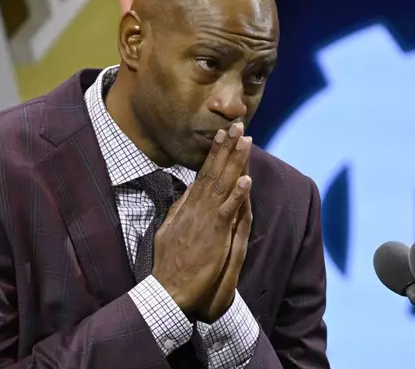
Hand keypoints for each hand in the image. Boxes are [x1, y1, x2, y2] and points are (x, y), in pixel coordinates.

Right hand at [152, 122, 251, 314]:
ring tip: (246, 141)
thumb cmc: (169, 264)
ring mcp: (205, 220)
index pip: (203, 175)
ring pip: (222, 185)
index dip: (214, 155)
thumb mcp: (168, 231)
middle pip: (214, 172)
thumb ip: (177, 213)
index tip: (222, 136)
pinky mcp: (214, 235)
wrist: (167, 288)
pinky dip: (237, 195)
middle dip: (227, 148)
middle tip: (238, 126)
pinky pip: (228, 211)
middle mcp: (196, 208)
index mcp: (187, 207)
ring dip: (235, 162)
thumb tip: (184, 197)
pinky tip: (247, 180)